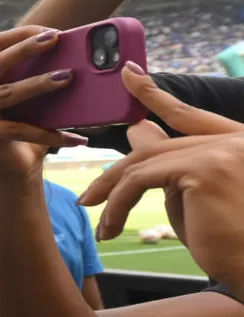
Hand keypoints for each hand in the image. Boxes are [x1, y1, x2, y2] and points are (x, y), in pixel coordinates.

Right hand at [0, 27, 87, 181]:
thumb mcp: (22, 100)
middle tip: (57, 39)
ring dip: (40, 83)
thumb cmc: (20, 132)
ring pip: (7, 93)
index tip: (51, 31)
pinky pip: (18, 128)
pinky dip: (50, 134)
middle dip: (27, 48)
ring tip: (68, 77)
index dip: (20, 35)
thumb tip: (66, 53)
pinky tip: (75, 138)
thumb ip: (27, 76)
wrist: (9, 173)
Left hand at [78, 98, 243, 290]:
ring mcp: (223, 150)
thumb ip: (169, 165)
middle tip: (88, 197)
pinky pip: (140, 180)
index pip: (189, 115)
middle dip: (116, 172)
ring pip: (144, 163)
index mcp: (237, 143)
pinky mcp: (206, 168)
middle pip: (158, 145)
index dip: (155, 95)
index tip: (129, 74)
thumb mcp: (192, 198)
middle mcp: (235, 140)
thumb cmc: (226, 242)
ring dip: (113, 194)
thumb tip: (136, 130)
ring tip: (100, 224)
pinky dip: (118, 205)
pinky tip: (110, 228)